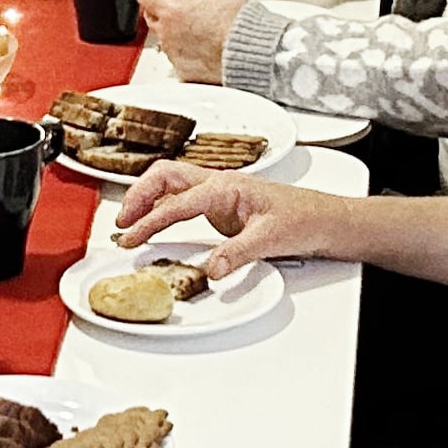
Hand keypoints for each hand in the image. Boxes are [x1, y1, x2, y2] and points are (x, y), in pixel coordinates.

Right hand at [112, 162, 358, 274]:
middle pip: (164, 177)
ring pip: (171, 183)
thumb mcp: (271, 239)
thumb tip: (210, 269)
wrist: (327, 219)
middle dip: (137, 196)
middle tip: (121, 222)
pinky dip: (162, 206)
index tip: (131, 238)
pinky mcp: (221, 206)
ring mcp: (219, 193)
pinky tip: (155, 221)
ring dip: (146, 197)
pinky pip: (182, 198)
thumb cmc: (306, 219)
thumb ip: (236, 254)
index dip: (150, 222)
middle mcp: (219, 184)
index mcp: (227, 187)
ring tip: (128, 221)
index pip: (176, 203)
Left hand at [137, 0, 243, 83]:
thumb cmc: (236, 24)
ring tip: (196, 23)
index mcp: (172, 13)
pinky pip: (180, 58)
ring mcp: (175, 56)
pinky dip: (187, 49)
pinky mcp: (185, 73)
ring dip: (175, 28)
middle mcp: (168, 36)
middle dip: (160, 5)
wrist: (250, 55)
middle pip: (151, 16)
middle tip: (176, 0)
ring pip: (166, 38)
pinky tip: (203, 44)